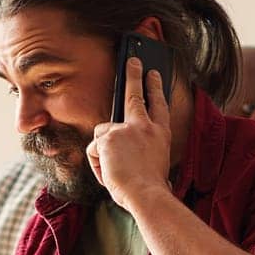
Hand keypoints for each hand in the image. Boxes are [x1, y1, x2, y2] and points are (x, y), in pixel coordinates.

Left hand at [87, 57, 172, 208]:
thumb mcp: (153, 164)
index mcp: (161, 136)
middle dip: (134, 76)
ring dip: (103, 152)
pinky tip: (110, 174)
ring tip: (115, 170)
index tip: (154, 75)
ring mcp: (126, 130)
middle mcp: (146, 127)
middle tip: (133, 60)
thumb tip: (122, 150)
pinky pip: (94, 151)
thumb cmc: (150, 188)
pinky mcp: (108, 137)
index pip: (159, 106)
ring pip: (103, 132)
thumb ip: (141, 150)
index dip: (156, 89)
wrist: (147, 195)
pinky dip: (98, 165)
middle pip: (136, 96)